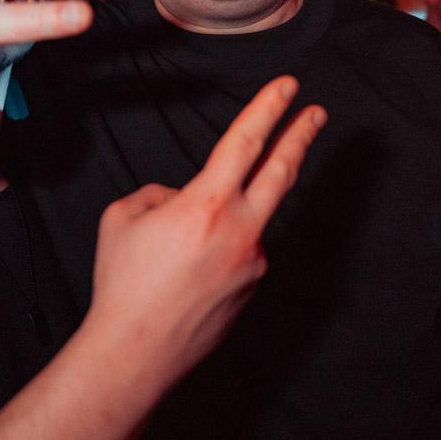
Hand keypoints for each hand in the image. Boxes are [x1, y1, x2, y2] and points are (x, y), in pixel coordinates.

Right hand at [89, 76, 325, 394]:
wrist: (135, 352)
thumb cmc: (123, 284)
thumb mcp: (122, 217)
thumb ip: (159, 193)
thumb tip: (182, 198)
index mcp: (206, 205)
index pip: (246, 142)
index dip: (269, 108)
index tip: (289, 86)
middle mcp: (240, 231)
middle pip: (281, 171)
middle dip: (301, 136)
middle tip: (317, 113)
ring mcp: (252, 263)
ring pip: (245, 220)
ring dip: (221, 219)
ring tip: (173, 253)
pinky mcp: (252, 289)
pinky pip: (237, 253)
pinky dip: (214, 253)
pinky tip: (183, 276)